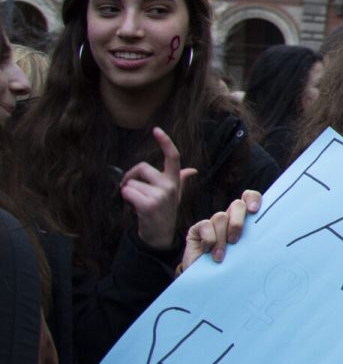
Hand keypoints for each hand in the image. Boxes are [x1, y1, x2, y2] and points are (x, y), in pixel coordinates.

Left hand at [121, 128, 197, 250]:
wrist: (159, 236)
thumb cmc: (165, 212)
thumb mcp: (176, 195)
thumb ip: (182, 180)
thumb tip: (192, 170)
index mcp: (175, 181)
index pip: (173, 157)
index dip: (165, 142)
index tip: (156, 130)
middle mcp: (170, 186)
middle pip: (142, 167)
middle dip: (131, 176)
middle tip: (131, 187)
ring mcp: (160, 195)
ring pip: (131, 182)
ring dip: (128, 192)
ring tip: (138, 203)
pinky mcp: (148, 205)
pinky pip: (127, 192)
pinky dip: (126, 198)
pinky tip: (134, 207)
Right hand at [180, 190, 261, 272]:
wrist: (206, 280)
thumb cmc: (231, 267)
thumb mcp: (245, 255)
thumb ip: (254, 243)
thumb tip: (271, 240)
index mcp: (245, 221)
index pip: (251, 198)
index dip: (253, 199)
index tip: (254, 211)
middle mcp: (230, 218)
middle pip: (237, 205)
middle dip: (237, 222)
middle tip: (235, 241)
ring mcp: (214, 222)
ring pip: (220, 217)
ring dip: (222, 238)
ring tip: (221, 256)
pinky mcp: (198, 229)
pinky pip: (205, 225)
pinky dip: (209, 240)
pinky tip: (208, 252)